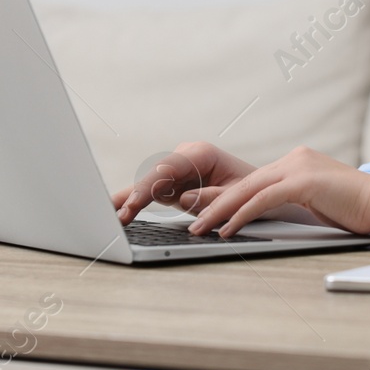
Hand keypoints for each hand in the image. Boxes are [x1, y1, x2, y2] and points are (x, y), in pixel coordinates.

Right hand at [112, 142, 255, 224]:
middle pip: (153, 176)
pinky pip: (149, 193)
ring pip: (147, 185)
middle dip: (135, 195)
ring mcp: (175, 171)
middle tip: (120, 215)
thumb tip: (184, 198)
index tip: (136, 201)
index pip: (168, 168)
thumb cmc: (253, 191)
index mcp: (200, 153)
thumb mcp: (239, 195)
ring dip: (129, 201)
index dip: (149, 186)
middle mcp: (184, 158)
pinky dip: (134, 202)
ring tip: (109, 216)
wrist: (260, 190)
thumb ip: (213, 197)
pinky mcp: (171, 184)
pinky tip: (115, 210)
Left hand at [186, 147, 369, 237]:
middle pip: (244, 182)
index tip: (204, 212)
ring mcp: (298, 167)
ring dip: (219, 211)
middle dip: (213, 203)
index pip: (254, 181)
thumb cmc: (357, 210)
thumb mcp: (320, 202)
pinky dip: (241, 215)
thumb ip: (298, 201)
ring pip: (247, 190)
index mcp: (297, 163)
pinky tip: (227, 229)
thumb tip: (275, 215)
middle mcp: (294, 159)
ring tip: (199, 228)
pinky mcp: (304, 181)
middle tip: (190, 220)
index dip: (227, 197)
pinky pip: (263, 199)